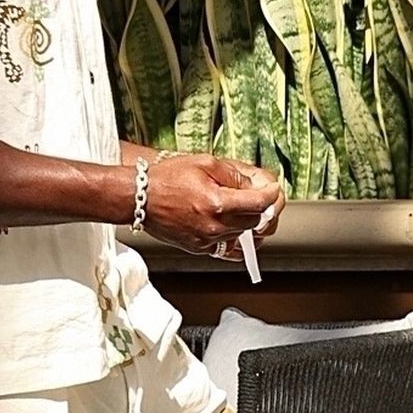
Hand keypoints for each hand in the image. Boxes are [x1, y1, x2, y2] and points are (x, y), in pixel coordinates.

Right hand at [142, 154, 284, 256]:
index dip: (272, 195)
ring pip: (245, 236)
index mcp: (218, 203)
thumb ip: (234, 174)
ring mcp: (207, 240)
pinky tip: (236, 228)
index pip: (260, 204)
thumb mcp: (205, 163)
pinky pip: (228, 249)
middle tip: (260, 197)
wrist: (139, 197)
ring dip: (250, 223)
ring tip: (246, 210)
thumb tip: (255, 183)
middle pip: (256, 222)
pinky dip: (237, 239)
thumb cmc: (166, 178)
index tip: (274, 190)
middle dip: (262, 208)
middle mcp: (215, 226)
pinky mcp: (200, 248)